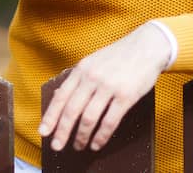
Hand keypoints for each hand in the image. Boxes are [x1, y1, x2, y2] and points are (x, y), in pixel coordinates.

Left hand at [39, 23, 171, 151]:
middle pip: (72, 110)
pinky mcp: (126, 95)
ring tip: (79, 146)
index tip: (44, 131)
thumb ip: (79, 78)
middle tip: (57, 145)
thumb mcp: (94, 61)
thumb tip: (60, 97)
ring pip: (89, 118)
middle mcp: (93, 78)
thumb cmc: (121, 56)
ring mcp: (109, 86)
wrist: (148, 46)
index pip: (61, 96)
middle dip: (62, 132)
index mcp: (82, 69)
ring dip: (82, 136)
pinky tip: (97, 143)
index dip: (50, 116)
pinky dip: (101, 136)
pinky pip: (109, 121)